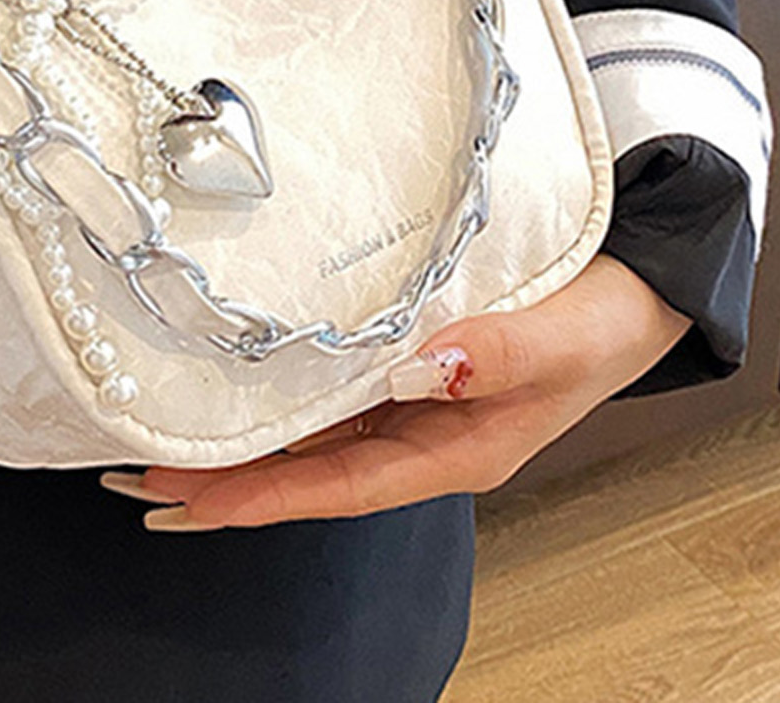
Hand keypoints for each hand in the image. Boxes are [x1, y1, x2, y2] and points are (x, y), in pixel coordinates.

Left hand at [99, 252, 694, 530]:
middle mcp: (427, 432)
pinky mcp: (418, 359)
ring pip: (319, 431)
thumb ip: (496, 355)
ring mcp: (420, 399)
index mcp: (458, 449)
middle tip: (139, 472)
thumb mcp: (562, 339)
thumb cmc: (607, 319)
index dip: (264, 495)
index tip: (189, 495)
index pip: (342, 484)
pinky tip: (247, 384)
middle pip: (314, 468)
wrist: (640, 284)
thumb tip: (421, 367)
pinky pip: (340, 387)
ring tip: (169, 439)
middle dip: (231, 477)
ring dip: (249, 437)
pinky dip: (288, 391)